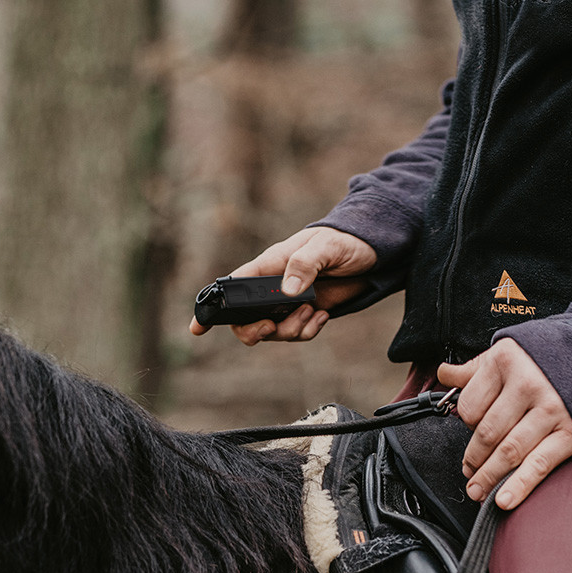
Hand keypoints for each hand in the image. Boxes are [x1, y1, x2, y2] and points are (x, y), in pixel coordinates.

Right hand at [189, 227, 376, 343]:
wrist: (373, 251)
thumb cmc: (345, 239)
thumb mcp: (327, 247)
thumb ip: (306, 264)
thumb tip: (287, 290)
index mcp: (270, 265)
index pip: (233, 286)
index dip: (212, 306)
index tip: (197, 327)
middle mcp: (274, 285)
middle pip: (246, 319)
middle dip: (255, 331)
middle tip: (271, 327)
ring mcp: (289, 301)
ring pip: (273, 331)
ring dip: (291, 330)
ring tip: (313, 311)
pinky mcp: (306, 312)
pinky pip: (297, 333)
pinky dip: (308, 331)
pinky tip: (323, 316)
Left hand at [437, 339, 571, 509]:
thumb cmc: (547, 358)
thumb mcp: (508, 353)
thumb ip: (475, 369)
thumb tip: (442, 374)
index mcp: (505, 362)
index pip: (470, 405)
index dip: (464, 424)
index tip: (468, 433)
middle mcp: (527, 384)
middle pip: (487, 433)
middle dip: (473, 458)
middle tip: (468, 471)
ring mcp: (550, 409)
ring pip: (508, 452)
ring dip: (488, 477)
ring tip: (477, 491)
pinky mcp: (571, 432)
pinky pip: (539, 464)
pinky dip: (520, 486)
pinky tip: (503, 500)